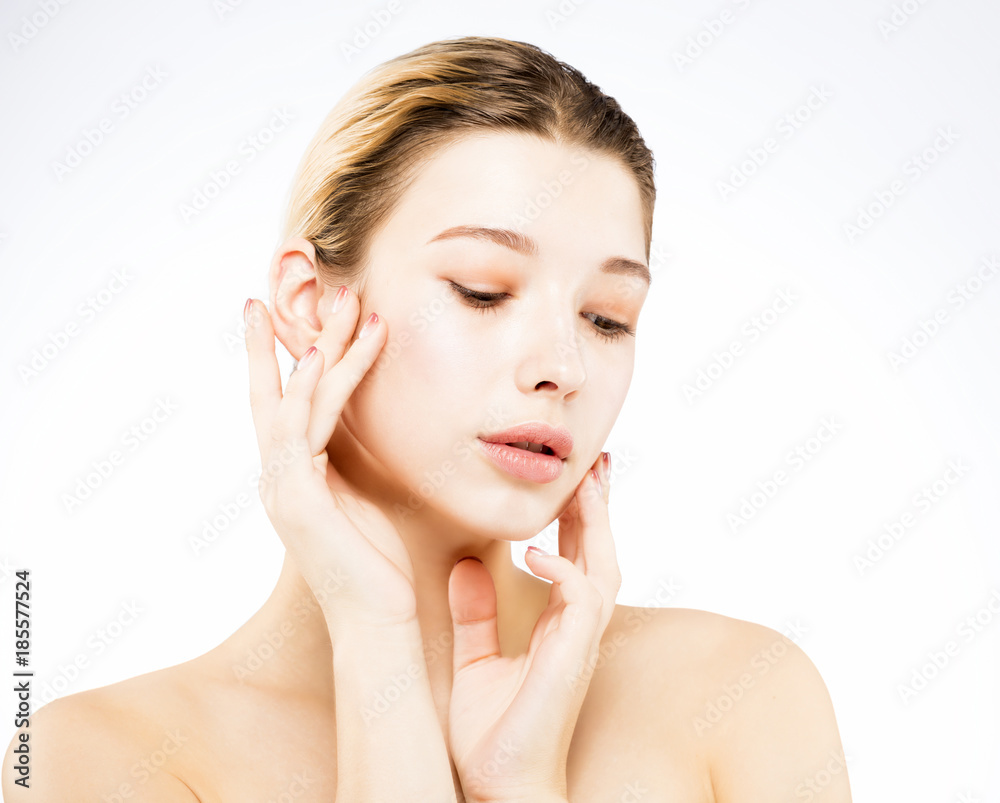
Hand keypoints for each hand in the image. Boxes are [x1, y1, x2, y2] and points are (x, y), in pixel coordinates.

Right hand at [244, 291, 417, 631]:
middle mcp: (279, 479)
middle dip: (268, 343)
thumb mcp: (363, 498)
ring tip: (341, 303)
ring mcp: (283, 489)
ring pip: (293, 401)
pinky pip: (300, 432)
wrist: (378, 622)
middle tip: (267, 291)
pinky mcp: (298, 500)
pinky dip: (309, 390)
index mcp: (294, 478)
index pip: (282, 406)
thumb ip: (350, 462)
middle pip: (268, 394)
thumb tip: (360, 429)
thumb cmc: (377, 566)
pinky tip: (320, 355)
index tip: (280, 318)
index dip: (278, 361)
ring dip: (316, 348)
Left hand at [446, 452, 619, 802]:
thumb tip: (465, 562)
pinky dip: (565, 572)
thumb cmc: (493, 733)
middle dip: (598, 506)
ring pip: (603, 568)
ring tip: (584, 484)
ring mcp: (579, 643)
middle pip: (600, 552)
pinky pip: (580, 603)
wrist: (499, 787)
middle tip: (595, 460)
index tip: (574, 476)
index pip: (576, 556)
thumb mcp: (475, 660)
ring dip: (595, 525)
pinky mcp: (571, 659)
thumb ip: (474, 613)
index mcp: (557, 625)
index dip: (578, 516)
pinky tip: (537, 554)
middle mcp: (576, 628)